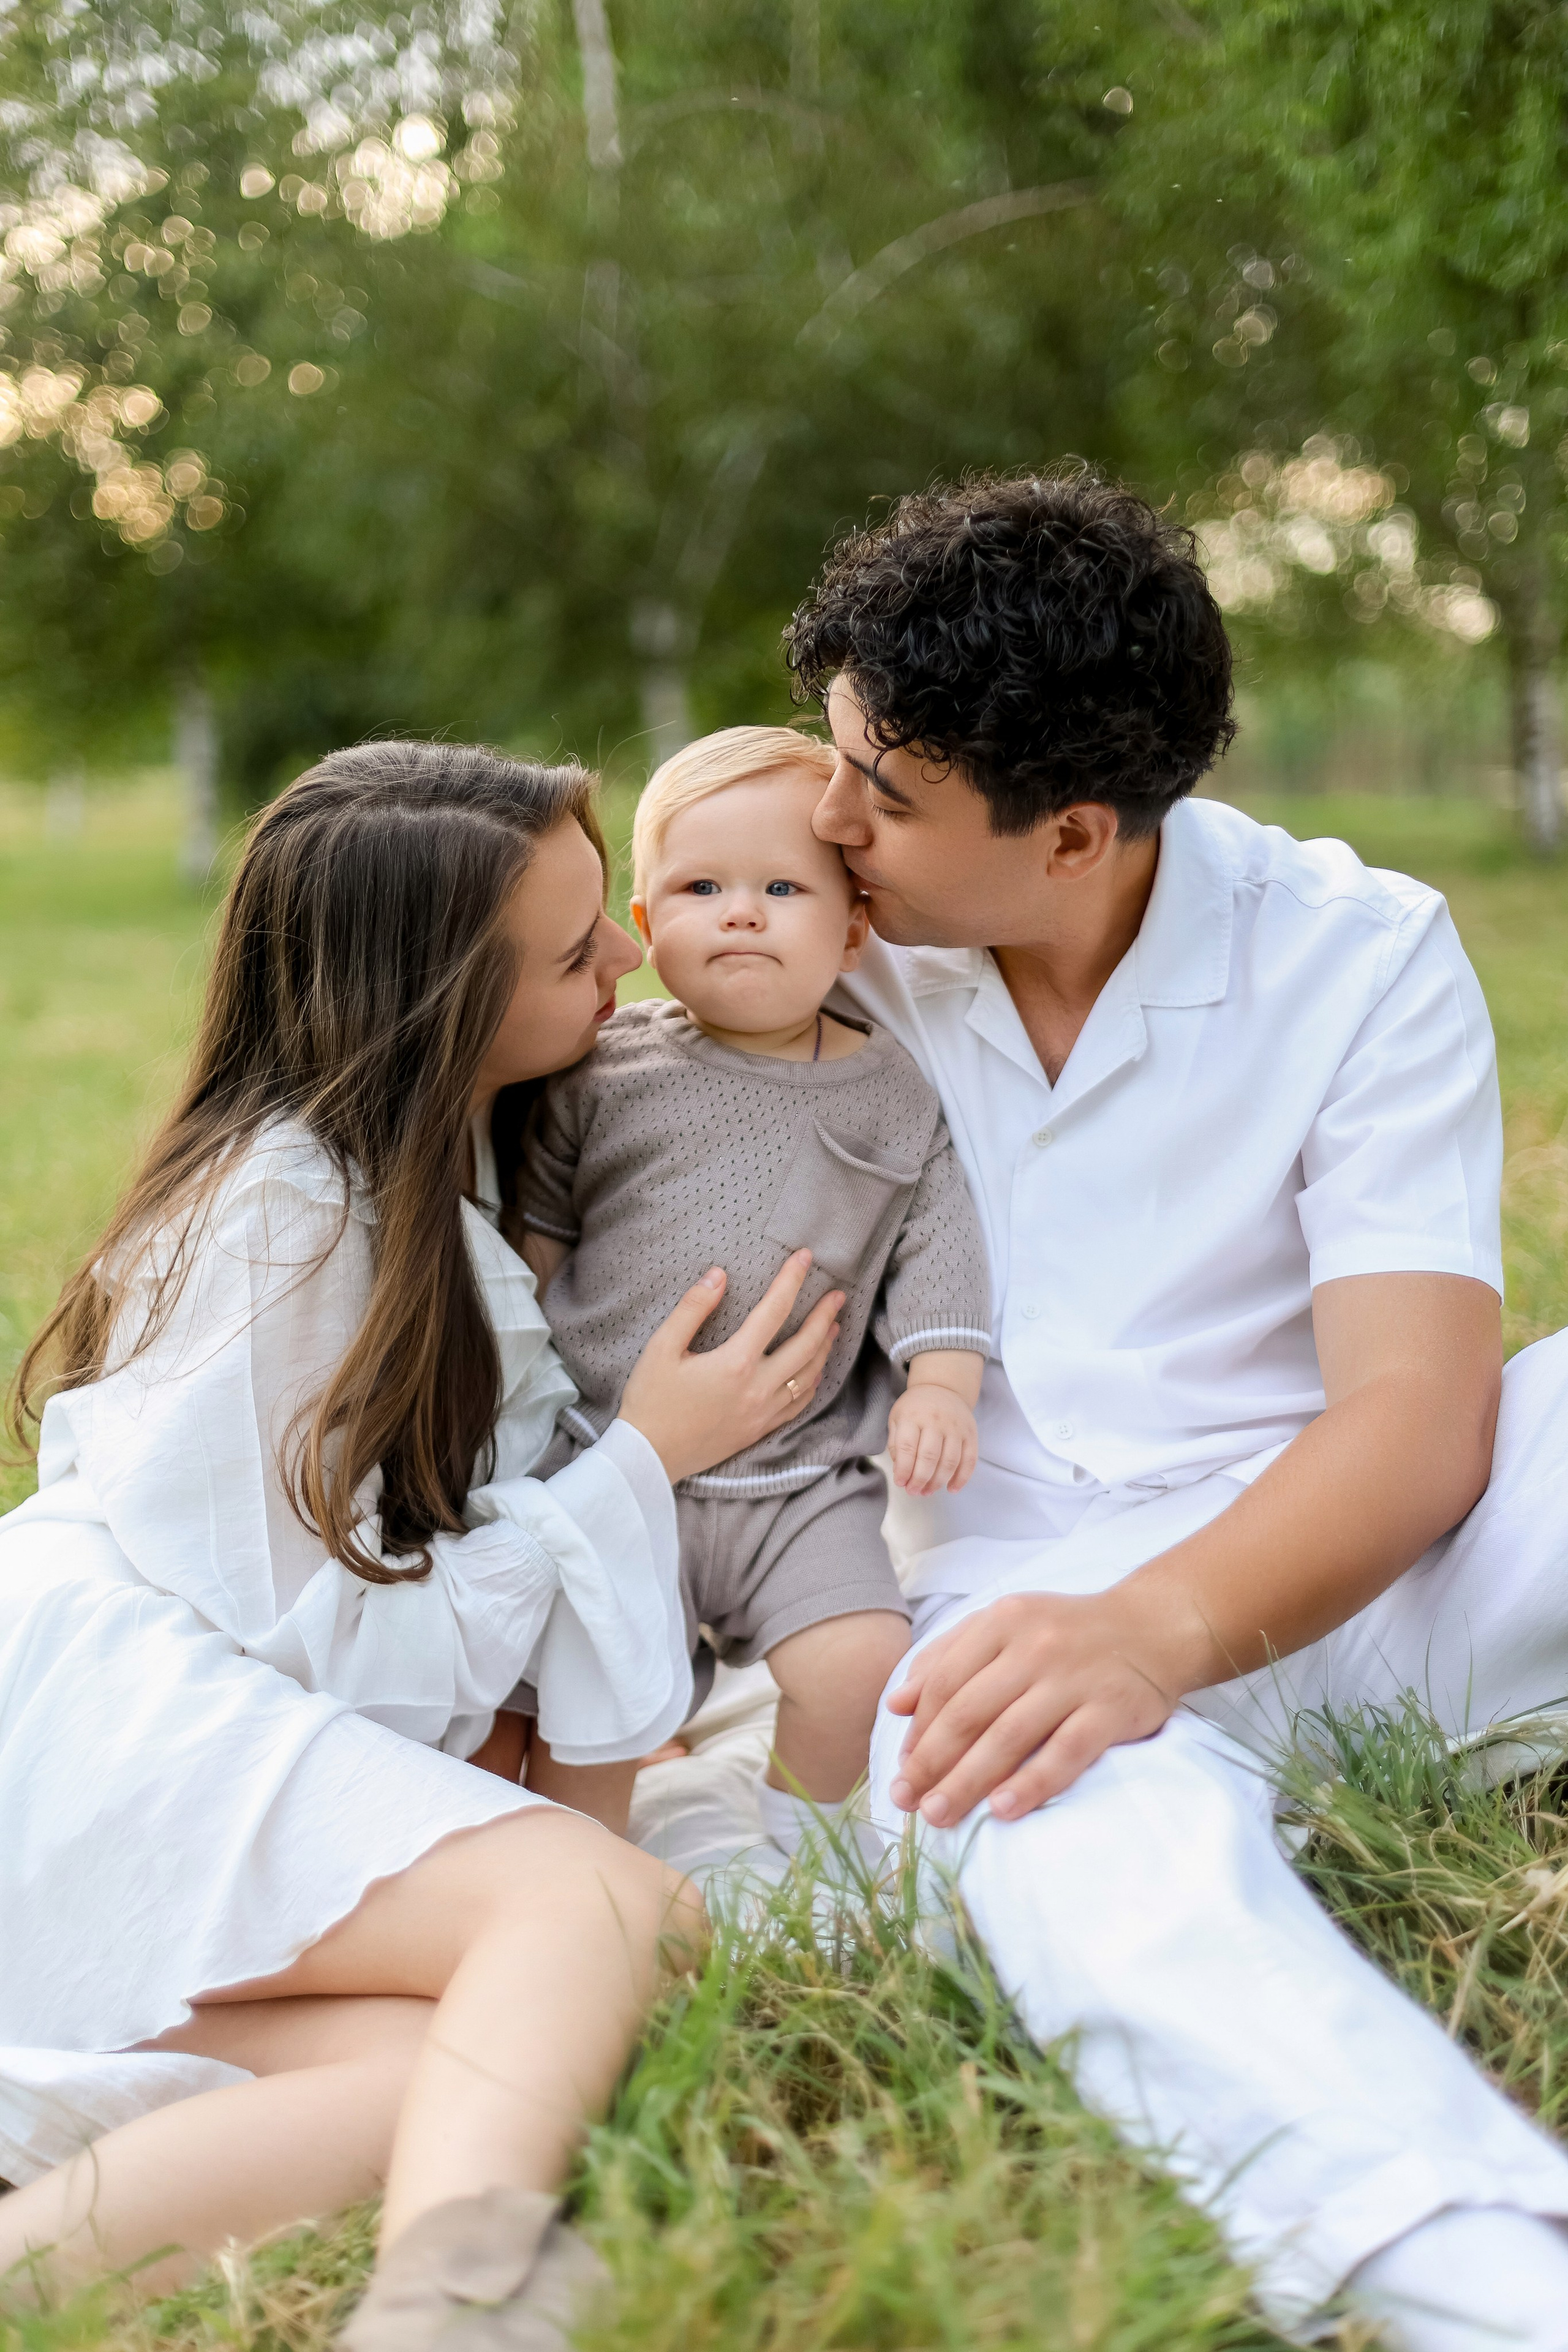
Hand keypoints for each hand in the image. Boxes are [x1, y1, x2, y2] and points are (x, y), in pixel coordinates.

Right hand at [619, 1251, 843, 1485]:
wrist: (649, 1457)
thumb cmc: (650, 1400)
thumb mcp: (661, 1348)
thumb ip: (693, 1308)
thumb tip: (719, 1275)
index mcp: (736, 1362)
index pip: (774, 1311)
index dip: (792, 1280)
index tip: (806, 1257)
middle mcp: (758, 1387)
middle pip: (806, 1345)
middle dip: (825, 1316)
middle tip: (838, 1295)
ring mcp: (763, 1412)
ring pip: (809, 1376)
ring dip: (825, 1349)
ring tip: (835, 1327)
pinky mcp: (760, 1430)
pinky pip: (798, 1405)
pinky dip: (812, 1383)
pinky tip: (815, 1373)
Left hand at [884, 1589, 1180, 1824]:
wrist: (1152, 1627)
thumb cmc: (1066, 1633)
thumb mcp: (1004, 1626)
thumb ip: (948, 1657)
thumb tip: (896, 1704)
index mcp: (1002, 1622)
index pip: (946, 1681)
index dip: (920, 1729)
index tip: (903, 1768)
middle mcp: (1035, 1646)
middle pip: (970, 1712)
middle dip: (932, 1762)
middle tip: (908, 1802)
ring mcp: (1074, 1678)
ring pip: (1009, 1736)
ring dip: (968, 1780)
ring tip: (940, 1814)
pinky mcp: (1111, 1710)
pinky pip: (1066, 1751)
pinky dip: (1033, 1782)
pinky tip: (1003, 1809)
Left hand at [887, 1386, 977, 1494]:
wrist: (942, 1387)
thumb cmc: (916, 1407)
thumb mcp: (897, 1418)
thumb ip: (896, 1445)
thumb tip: (901, 1473)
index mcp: (913, 1416)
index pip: (907, 1448)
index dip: (903, 1469)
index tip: (900, 1483)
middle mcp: (936, 1421)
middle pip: (929, 1457)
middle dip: (920, 1480)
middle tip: (913, 1491)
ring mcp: (956, 1427)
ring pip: (950, 1461)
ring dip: (938, 1482)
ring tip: (927, 1492)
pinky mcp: (971, 1434)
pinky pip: (970, 1460)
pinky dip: (962, 1478)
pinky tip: (952, 1489)